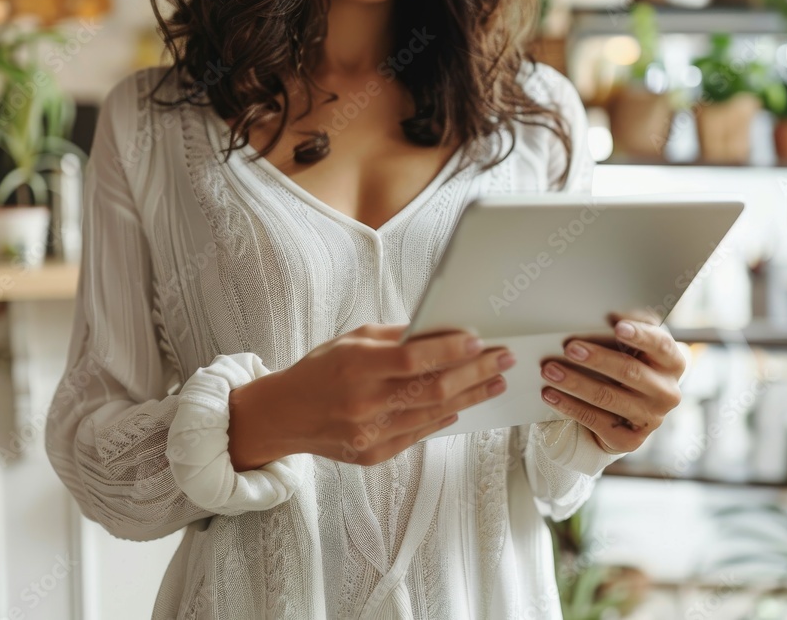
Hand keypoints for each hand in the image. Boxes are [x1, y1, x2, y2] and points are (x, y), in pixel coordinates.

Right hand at [227, 324, 513, 470]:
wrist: (283, 415)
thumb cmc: (320, 370)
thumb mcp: (350, 340)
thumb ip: (395, 337)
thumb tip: (442, 331)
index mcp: (355, 366)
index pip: (412, 359)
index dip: (449, 351)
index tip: (479, 341)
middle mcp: (363, 402)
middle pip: (432, 389)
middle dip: (475, 373)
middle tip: (502, 360)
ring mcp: (369, 433)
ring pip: (433, 415)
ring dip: (470, 396)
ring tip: (494, 382)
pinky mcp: (372, 454)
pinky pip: (418, 434)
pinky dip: (444, 418)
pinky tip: (462, 404)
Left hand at [539, 320, 684, 454]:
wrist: (629, 411)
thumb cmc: (629, 365)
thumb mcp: (635, 346)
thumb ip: (628, 327)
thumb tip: (609, 313)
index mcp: (673, 363)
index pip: (661, 345)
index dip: (640, 336)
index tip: (618, 326)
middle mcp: (667, 392)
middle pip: (631, 372)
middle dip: (598, 359)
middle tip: (570, 347)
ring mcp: (650, 418)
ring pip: (609, 397)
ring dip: (575, 382)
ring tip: (550, 370)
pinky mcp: (630, 439)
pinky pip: (595, 420)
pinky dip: (569, 405)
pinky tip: (550, 394)